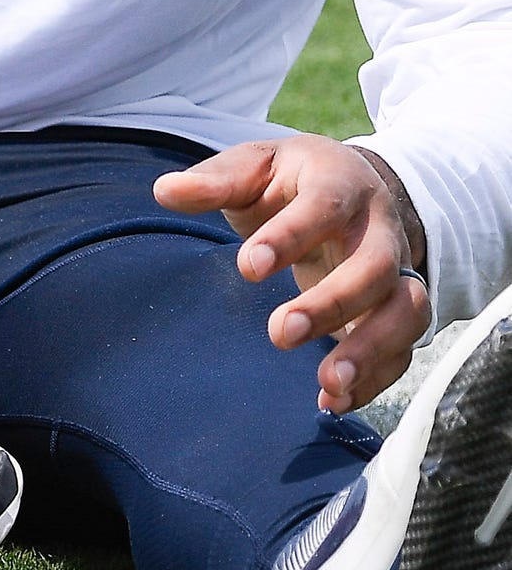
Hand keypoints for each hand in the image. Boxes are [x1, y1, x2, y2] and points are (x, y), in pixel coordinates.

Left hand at [153, 135, 429, 414]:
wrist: (357, 187)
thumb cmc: (292, 181)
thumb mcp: (256, 166)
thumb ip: (216, 181)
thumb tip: (165, 191)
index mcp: (341, 183)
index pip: (325, 206)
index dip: (291, 236)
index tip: (249, 266)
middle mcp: (380, 229)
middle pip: (375, 267)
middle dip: (333, 304)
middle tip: (280, 332)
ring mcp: (398, 271)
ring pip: (405, 312)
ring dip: (371, 351)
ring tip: (327, 384)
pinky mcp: (398, 310)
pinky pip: (403, 348)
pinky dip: (374, 379)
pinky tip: (333, 403)